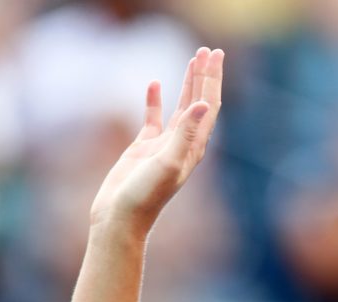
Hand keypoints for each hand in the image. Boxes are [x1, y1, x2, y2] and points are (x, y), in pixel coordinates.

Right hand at [90, 47, 223, 234]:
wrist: (122, 217)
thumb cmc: (146, 195)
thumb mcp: (168, 162)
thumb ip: (185, 133)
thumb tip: (203, 104)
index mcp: (195, 147)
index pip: (209, 105)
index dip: (213, 79)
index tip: (215, 55)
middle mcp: (185, 144)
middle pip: (199, 102)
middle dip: (205, 76)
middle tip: (208, 50)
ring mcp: (165, 145)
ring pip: (181, 107)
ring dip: (187, 83)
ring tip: (192, 60)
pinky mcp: (144, 147)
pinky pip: (153, 118)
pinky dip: (155, 100)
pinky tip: (153, 84)